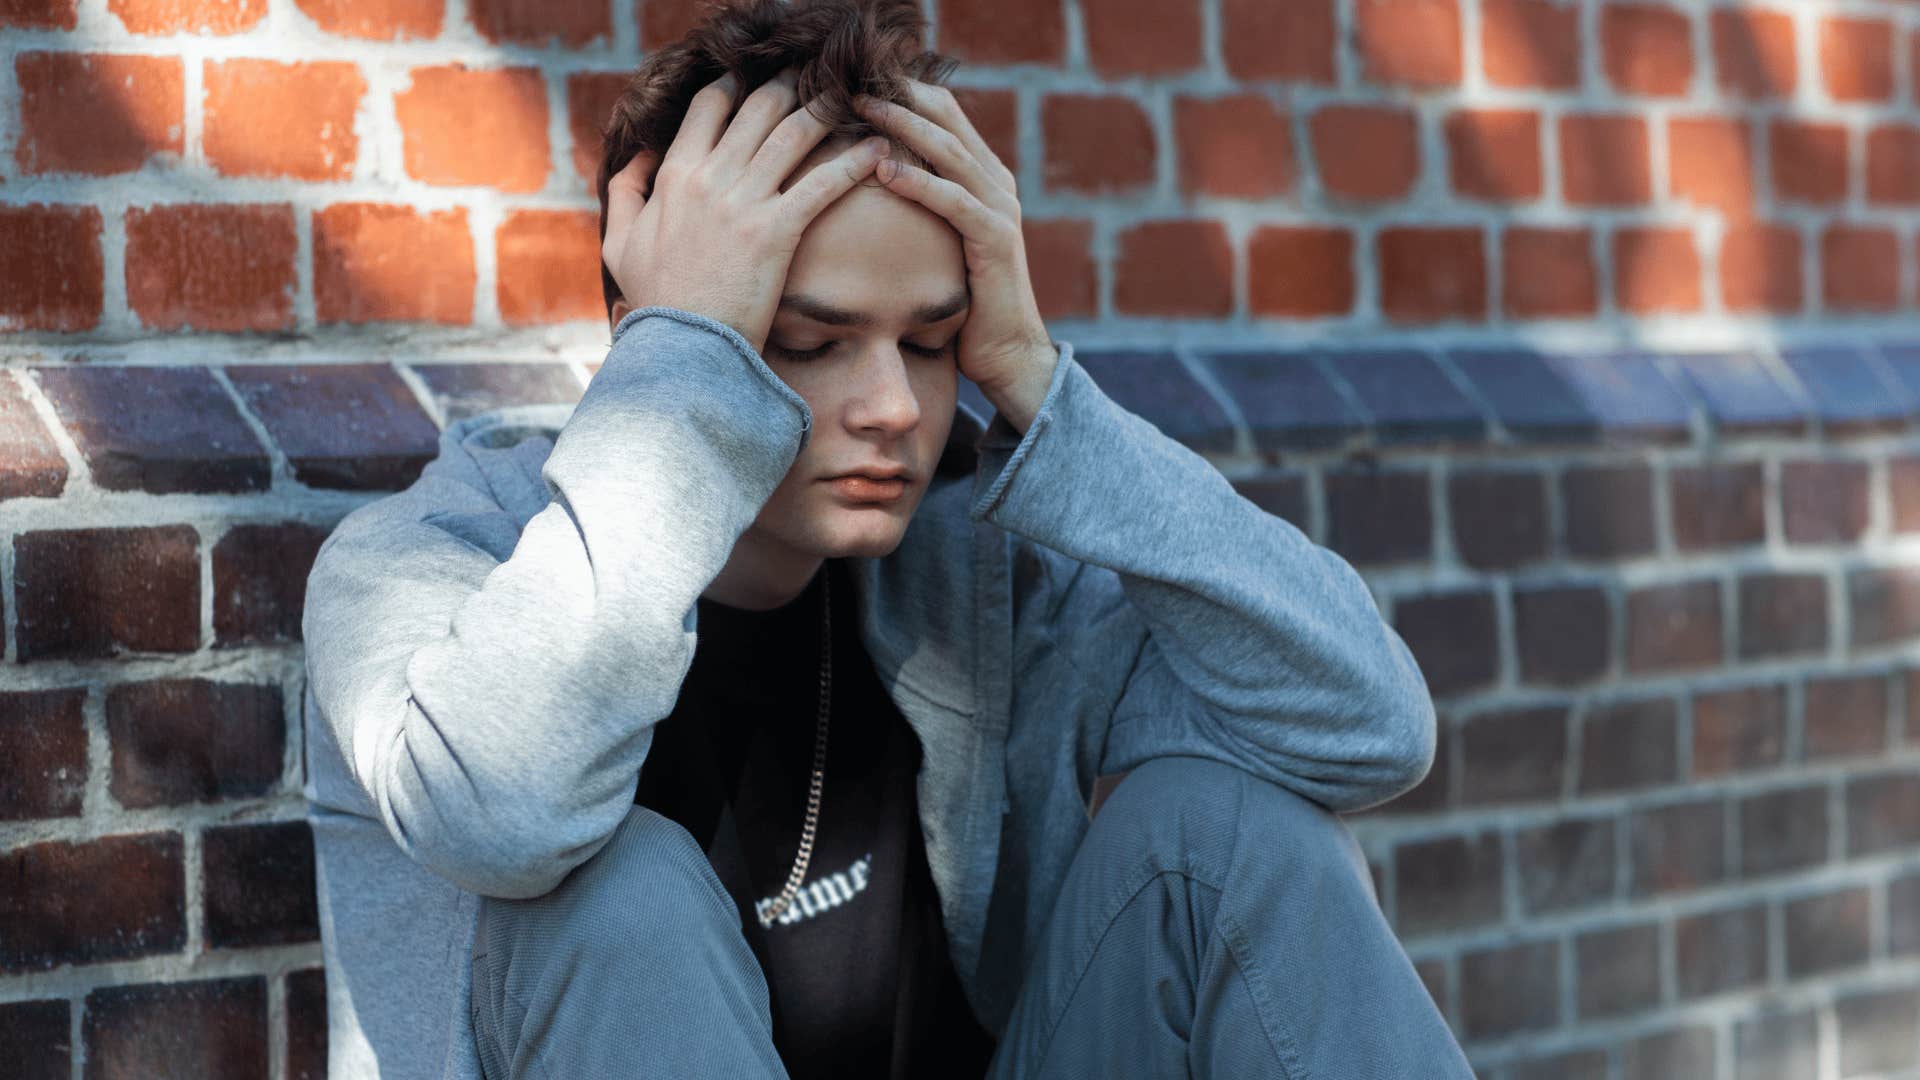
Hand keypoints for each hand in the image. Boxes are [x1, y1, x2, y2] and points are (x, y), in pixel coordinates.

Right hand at [601, 69, 891, 354]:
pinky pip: (823, 183)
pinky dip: (854, 161)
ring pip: (793, 133)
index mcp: (675, 174)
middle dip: (792, 83)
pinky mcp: (777, 231)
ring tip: (853, 99)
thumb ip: (627, 192)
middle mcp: (710, 177)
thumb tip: (641, 155)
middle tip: (820, 76)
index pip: (709, 105)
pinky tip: (878, 149)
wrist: (685, 349)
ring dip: (827, 109)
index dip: (738, 82)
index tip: (761, 78)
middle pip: (757, 106)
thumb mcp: (620, 244)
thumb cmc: (657, 302)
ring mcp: (745, 202)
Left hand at [853, 82, 1057, 427]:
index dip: (901, 88)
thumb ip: (917, 207)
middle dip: (897, 93)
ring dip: (902, 124)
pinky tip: (884, 168)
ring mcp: (1000, 207)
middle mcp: (995, 181)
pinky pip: (953, 200)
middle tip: (848, 79)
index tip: (852, 78)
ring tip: (860, 107)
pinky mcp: (996, 238)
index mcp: (981, 175)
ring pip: (948, 149)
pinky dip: (918, 181)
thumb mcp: (937, 242)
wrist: (1006, 353)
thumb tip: (865, 183)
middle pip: (945, 116)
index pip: (942, 111)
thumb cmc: (963, 302)